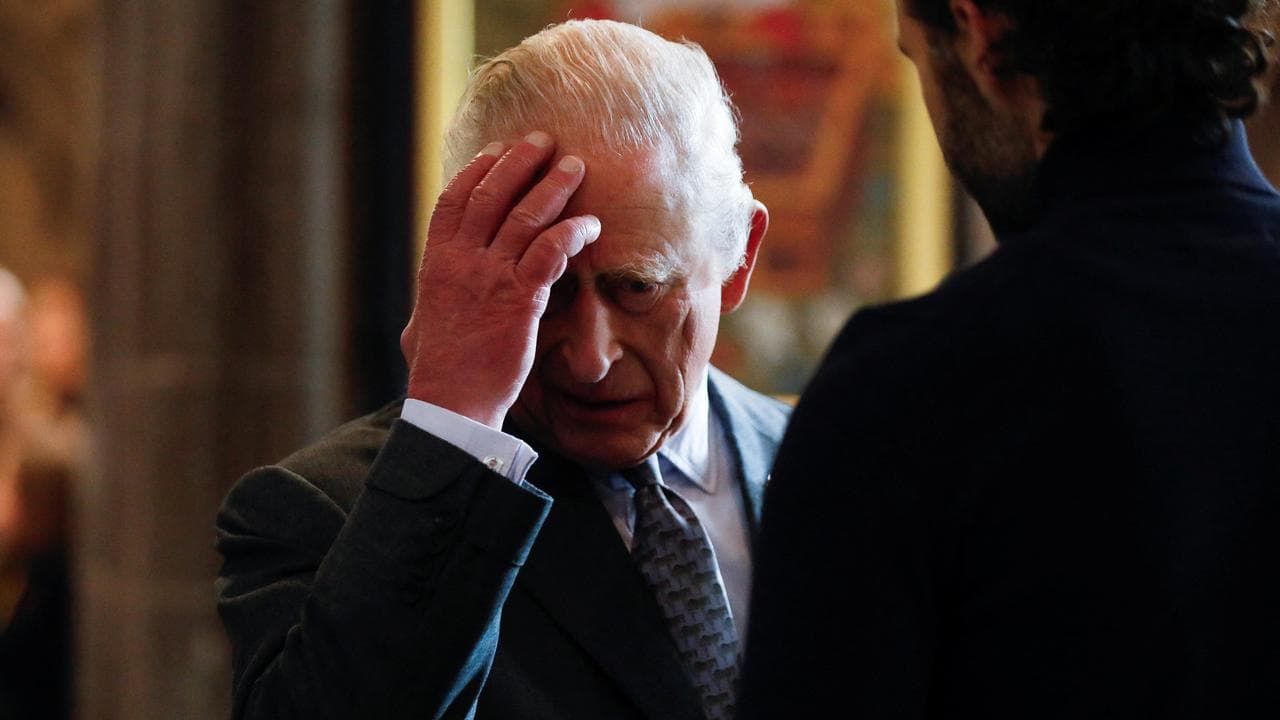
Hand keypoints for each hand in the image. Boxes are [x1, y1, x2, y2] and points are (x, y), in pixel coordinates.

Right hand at [400, 132, 599, 428]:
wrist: (450, 402)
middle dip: (520, 162)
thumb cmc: (440, 370)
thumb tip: (428, 302)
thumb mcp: (422, 324)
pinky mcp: (520, 300)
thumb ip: (432, 301)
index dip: (479, 170)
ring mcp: (491, 277)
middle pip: (492, 194)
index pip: (455, 200)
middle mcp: (461, 261)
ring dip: (554, 186)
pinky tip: (591, 226)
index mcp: (436, 262)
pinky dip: (572, 232)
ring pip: (525, 216)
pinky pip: (550, 252)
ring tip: (576, 166)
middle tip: (545, 141)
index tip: (498, 150)